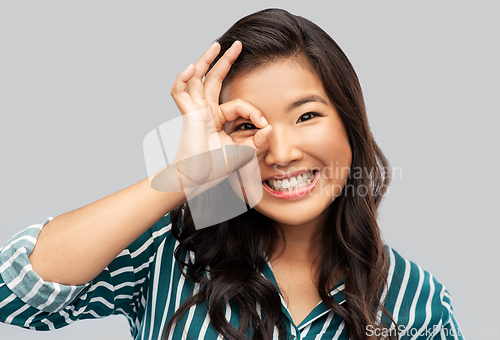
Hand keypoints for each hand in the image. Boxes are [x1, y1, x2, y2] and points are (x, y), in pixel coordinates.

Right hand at [167, 40, 271, 195]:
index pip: (239, 105)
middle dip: (226, 61)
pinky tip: (191, 68)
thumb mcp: (243, 153)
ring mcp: (196, 111)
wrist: (199, 178)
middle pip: (215, 80)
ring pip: (198, 80)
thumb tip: (269, 127)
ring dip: (206, 61)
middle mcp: (207, 112)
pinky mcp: (188, 115)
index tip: (264, 125)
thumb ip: (258, 141)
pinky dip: (182, 80)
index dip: (253, 112)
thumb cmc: (216, 168)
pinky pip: (180, 93)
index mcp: (219, 119)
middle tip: (237, 45)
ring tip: (215, 45)